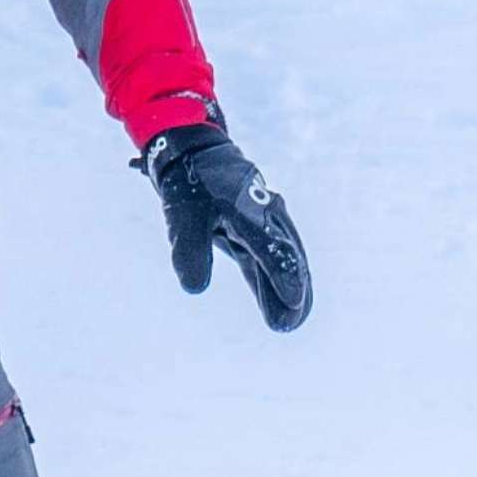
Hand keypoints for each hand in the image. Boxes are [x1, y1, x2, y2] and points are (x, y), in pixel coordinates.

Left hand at [144, 121, 310, 332]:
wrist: (193, 154)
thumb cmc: (189, 184)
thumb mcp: (183, 217)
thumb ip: (190, 250)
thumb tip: (195, 288)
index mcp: (251, 211)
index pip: (272, 248)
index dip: (284, 276)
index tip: (293, 301)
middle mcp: (266, 216)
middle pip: (287, 256)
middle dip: (293, 289)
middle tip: (292, 322)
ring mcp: (265, 223)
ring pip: (283, 259)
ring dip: (289, 287)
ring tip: (292, 321)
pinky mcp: (256, 231)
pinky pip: (270, 258)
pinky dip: (275, 280)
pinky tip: (281, 303)